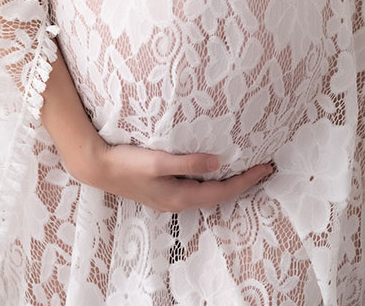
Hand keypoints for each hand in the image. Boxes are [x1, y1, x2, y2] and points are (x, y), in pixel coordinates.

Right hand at [83, 135, 273, 212]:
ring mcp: (171, 198)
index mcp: (181, 196)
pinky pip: (196, 189)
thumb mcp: (158, 161)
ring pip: (208, 193)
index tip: (265, 168)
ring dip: (228, 182)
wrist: (99, 167)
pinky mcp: (164, 191)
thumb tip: (218, 162)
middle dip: (243, 183)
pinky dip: (211, 180)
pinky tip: (214, 170)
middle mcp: (178, 201)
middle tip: (263, 168)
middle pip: (219, 195)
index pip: (223, 191)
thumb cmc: (127, 163)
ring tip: (245, 169)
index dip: (246, 180)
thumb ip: (188, 162)